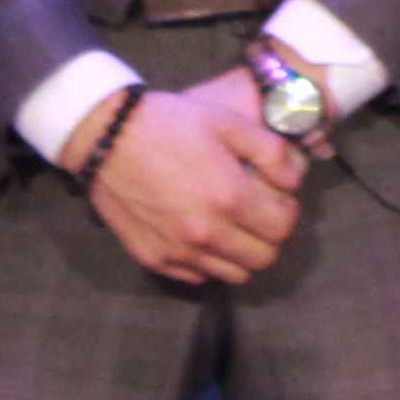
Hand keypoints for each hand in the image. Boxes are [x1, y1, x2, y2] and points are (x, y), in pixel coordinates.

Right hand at [82, 74, 303, 284]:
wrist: (106, 138)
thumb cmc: (170, 124)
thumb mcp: (229, 122)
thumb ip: (271, 153)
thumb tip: (293, 182)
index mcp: (229, 197)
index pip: (283, 228)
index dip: (288, 212)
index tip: (278, 198)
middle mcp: (206, 233)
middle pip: (263, 258)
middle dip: (269, 236)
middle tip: (258, 213)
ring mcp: (178, 251)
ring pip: (234, 274)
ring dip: (242, 253)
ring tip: (232, 225)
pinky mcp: (154, 259)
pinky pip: (199, 276)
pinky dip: (210, 262)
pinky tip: (202, 233)